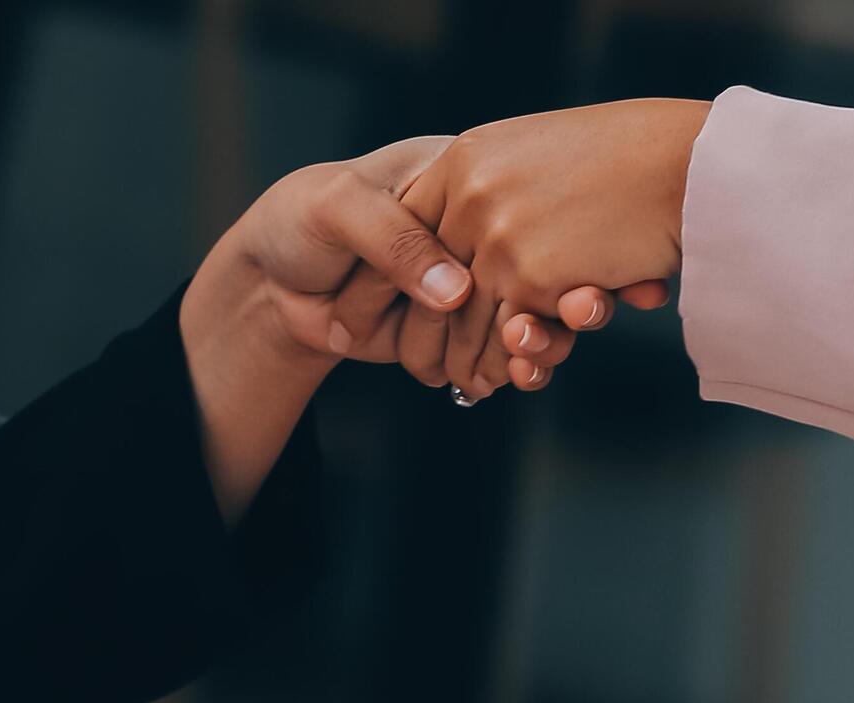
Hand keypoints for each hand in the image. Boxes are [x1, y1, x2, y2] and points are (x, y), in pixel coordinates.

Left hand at [183, 134, 631, 504]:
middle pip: (538, 264)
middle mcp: (476, 224)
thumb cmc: (299, 221)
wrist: (270, 283)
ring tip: (539, 358)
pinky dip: (517, 369)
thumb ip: (395, 239)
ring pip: (529, 313)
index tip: (576, 277)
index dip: (552, 239)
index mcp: (458, 173)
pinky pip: (501, 350)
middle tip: (583, 312)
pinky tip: (522, 377)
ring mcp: (474, 279)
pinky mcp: (460, 327)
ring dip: (545, 340)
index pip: (512, 206)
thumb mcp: (339, 208)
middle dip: (565, 298)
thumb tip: (457, 291)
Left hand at [389, 98, 711, 400]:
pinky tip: (504, 381)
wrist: (687, 159)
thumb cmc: (627, 157)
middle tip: (419, 369)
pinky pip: (503, 340)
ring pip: (460, 323)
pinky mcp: (533, 275)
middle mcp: (469, 195)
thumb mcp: (537, 154)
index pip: (402, 231)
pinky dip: (503, 369)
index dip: (386, 281)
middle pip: (422, 287)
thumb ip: (494, 189)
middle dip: (416, 338)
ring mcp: (498, 236)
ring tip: (465, 385)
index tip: (377, 315)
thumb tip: (467, 241)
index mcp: (463, 160)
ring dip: (462, 364)